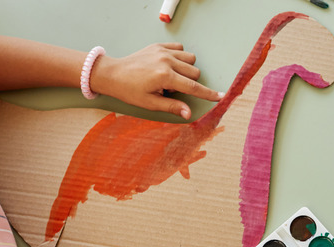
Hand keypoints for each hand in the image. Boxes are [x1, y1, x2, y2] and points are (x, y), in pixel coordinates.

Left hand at [90, 42, 222, 119]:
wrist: (112, 74)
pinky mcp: (159, 45)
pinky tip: (169, 65)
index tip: (221, 97)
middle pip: (194, 72)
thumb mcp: (150, 103)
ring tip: (170, 77)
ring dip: (186, 70)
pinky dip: (180, 57)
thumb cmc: (130, 91)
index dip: (208, 94)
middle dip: (190, 83)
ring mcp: (163, 51)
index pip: (193, 87)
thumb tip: (189, 114)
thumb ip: (172, 107)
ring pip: (190, 59)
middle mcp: (166, 61)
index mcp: (164, 77)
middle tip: (171, 89)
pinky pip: (180, 49)